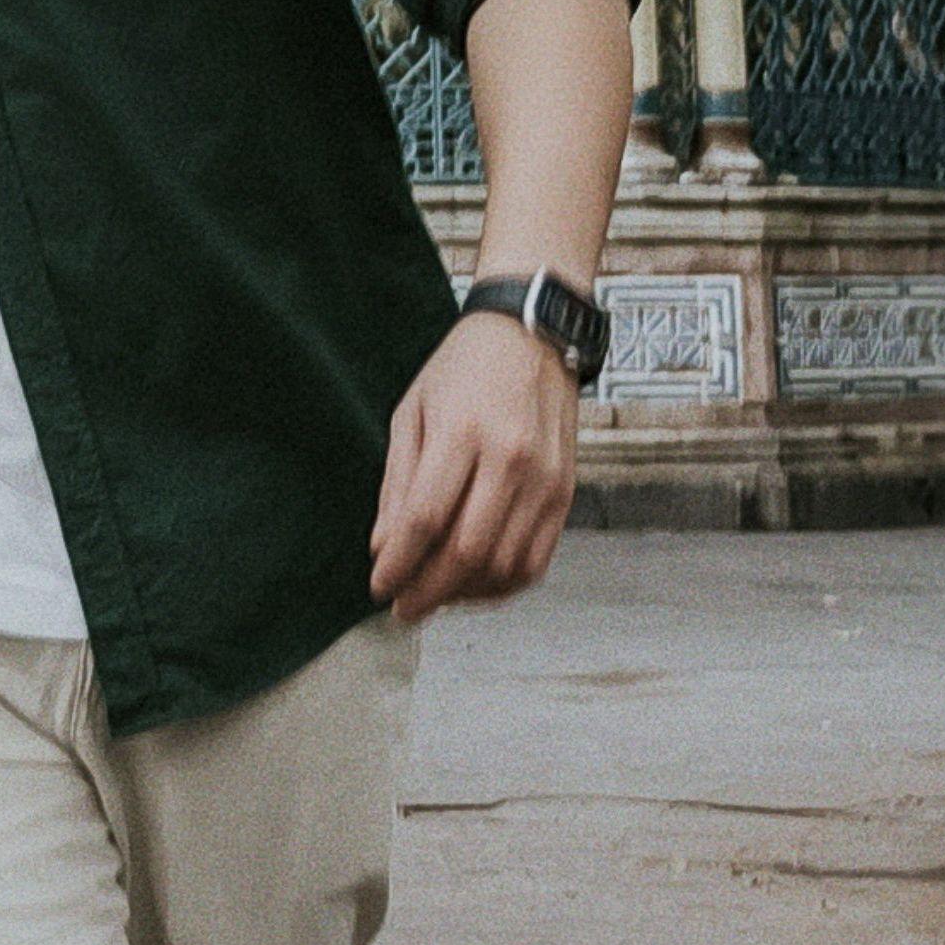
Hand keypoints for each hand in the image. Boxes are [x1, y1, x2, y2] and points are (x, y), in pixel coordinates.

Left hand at [370, 308, 582, 619]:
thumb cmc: (464, 369)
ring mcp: (545, 479)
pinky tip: (475, 584)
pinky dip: (503, 584)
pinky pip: (537, 559)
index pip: (426, 518)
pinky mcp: (566, 492)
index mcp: (463, 432)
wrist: (533, 334)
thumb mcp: (413, 411)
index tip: (379, 586)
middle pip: (467, 550)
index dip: (399, 563)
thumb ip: (398, 482)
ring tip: (436, 597)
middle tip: (404, 610)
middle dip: (429, 591)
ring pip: (505, 563)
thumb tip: (383, 547)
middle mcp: (510, 459)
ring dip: (465, 594)